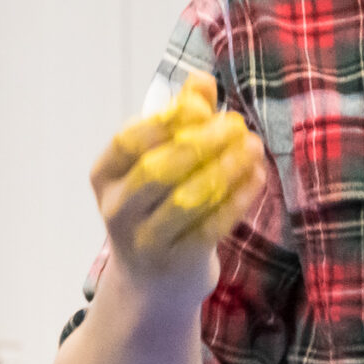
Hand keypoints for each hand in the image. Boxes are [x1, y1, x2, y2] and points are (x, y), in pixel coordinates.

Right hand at [90, 74, 267, 310]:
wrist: (156, 282)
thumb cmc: (158, 208)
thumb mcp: (158, 163)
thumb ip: (179, 120)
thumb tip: (201, 80)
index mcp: (106, 177)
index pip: (128, 142)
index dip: (166, 120)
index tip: (202, 106)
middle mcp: (118, 210)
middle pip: (158, 169)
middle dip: (202, 143)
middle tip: (238, 125)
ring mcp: (146, 240)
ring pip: (187, 198)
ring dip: (225, 168)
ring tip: (253, 147)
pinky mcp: (179, 262)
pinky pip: (213, 225)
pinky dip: (238, 198)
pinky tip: (257, 176)